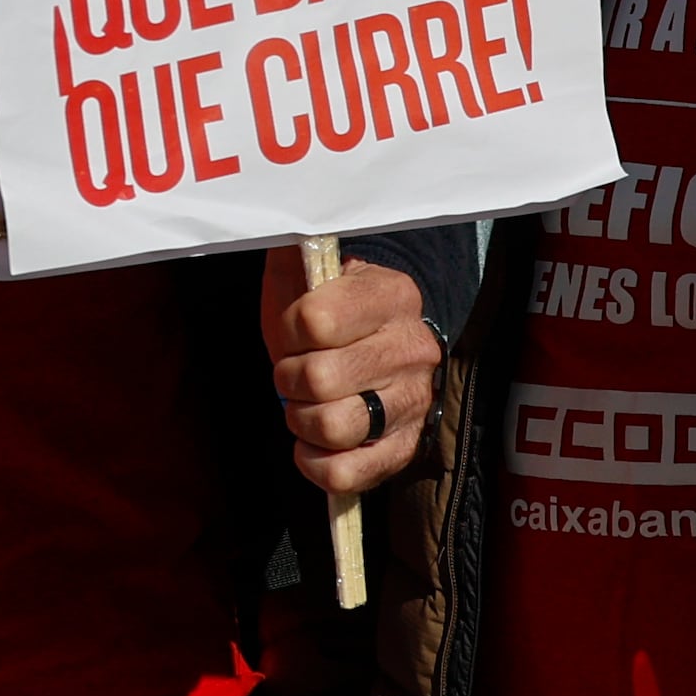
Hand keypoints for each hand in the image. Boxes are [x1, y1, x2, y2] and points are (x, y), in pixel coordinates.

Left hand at [264, 242, 436, 496]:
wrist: (370, 349)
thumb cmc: (326, 310)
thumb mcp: (308, 271)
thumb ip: (296, 246)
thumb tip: (280, 221)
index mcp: (392, 295)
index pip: (316, 320)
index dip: (287, 330)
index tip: (292, 330)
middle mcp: (413, 348)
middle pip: (319, 378)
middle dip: (288, 378)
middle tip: (292, 372)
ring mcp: (415, 402)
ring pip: (336, 427)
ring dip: (301, 420)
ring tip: (304, 405)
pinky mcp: (406, 448)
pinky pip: (350, 474)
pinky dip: (316, 464)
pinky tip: (310, 444)